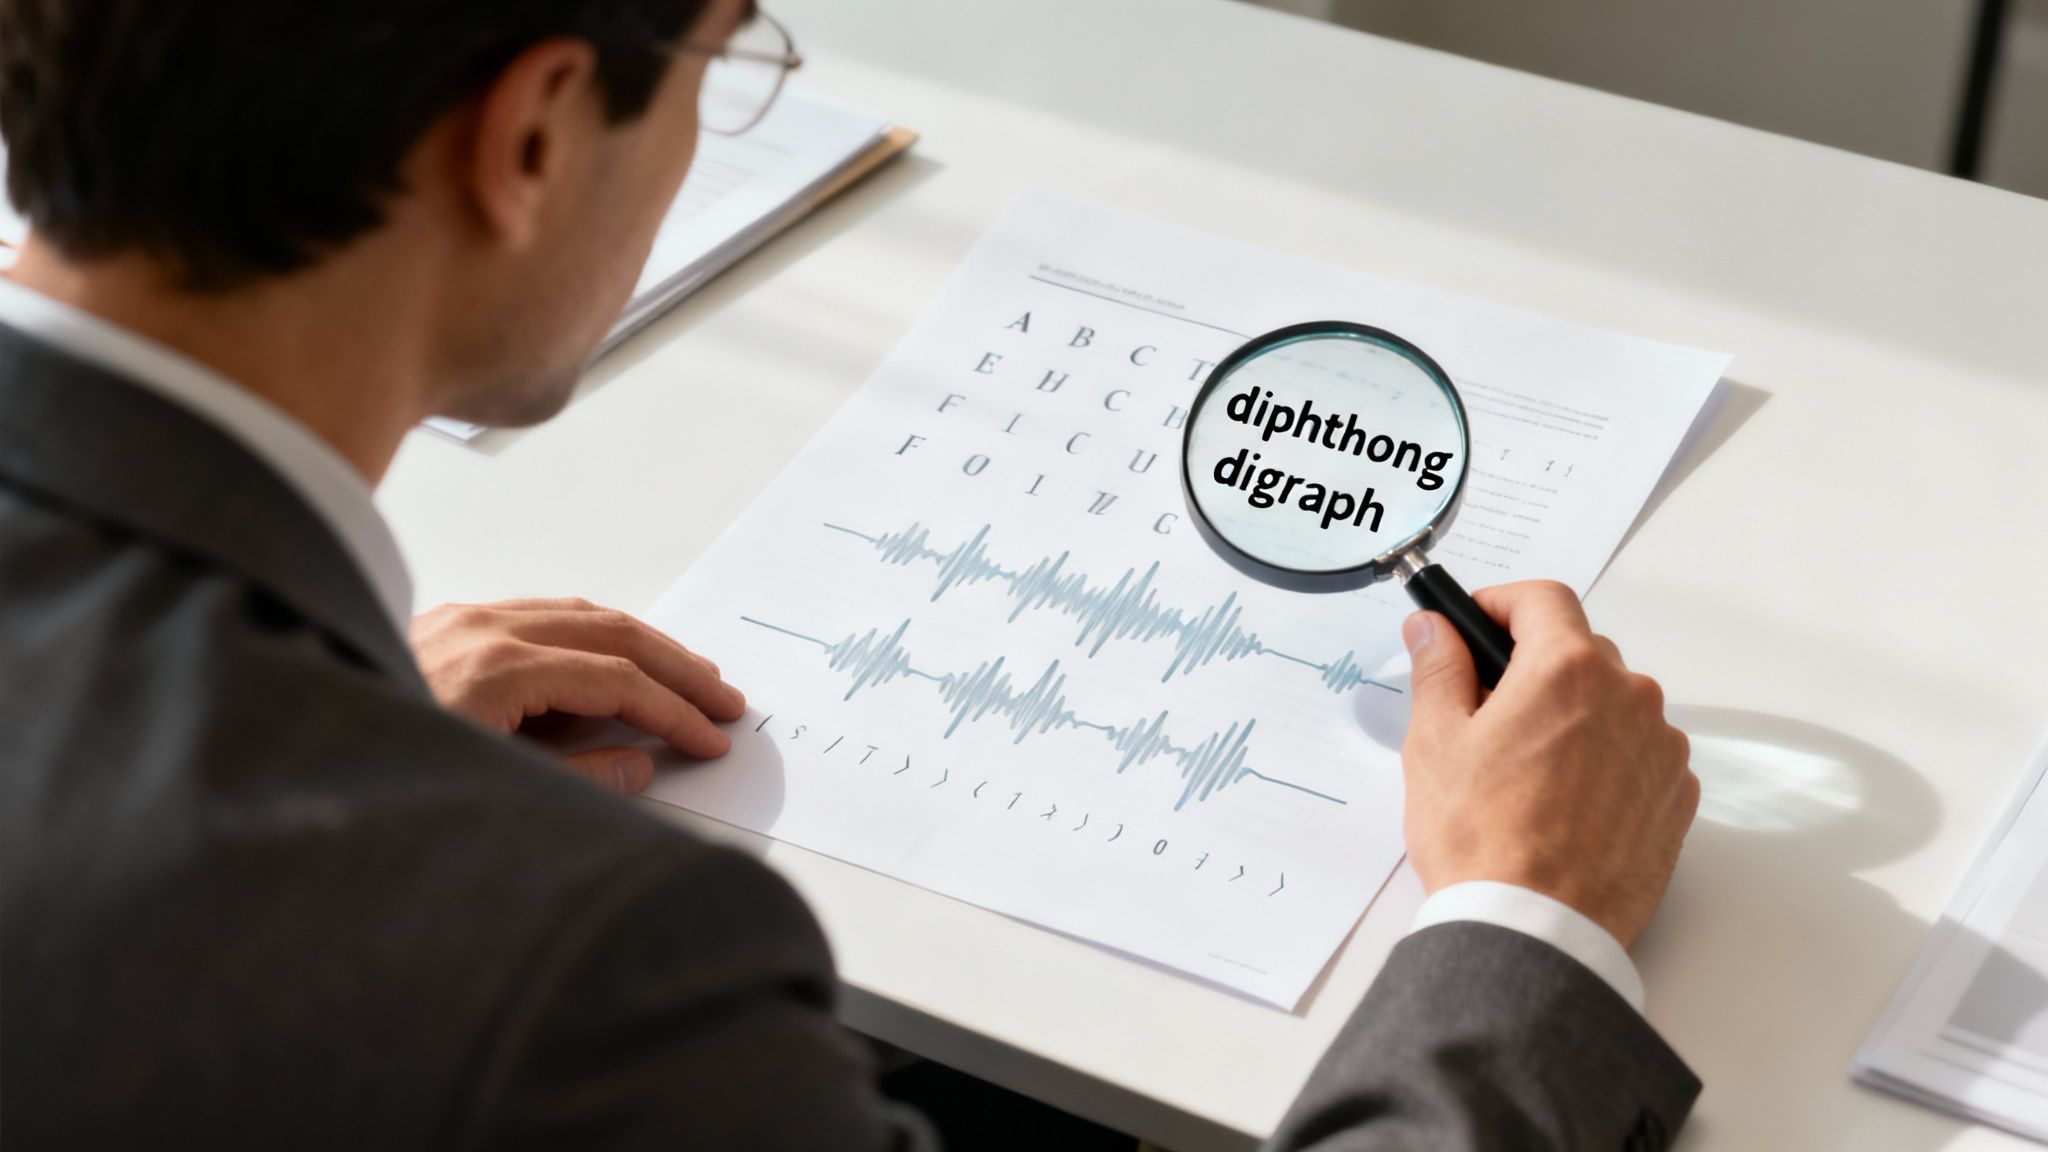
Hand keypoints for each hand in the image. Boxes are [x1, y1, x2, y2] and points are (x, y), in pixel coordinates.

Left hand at [410, 598, 745, 795]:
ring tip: (687, 674)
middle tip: (726, 697)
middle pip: (611, 632)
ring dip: (642, 642)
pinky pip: (540, 613)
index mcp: (494, 672)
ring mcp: (461, 619)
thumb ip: (578, 778)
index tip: (712, 739)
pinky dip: (592, 632)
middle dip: (677, 666)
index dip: (673, 711)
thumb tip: (642, 762)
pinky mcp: (445, 625)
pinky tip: (614, 657)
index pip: (615, 681)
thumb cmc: (379, 779)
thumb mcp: (491, 792)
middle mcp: (481, 630)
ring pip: (579, 612)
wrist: (287, 755)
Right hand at [1399, 581, 1696, 946]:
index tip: (1476, 626)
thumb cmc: (1484, 841)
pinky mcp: (1675, 796)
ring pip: (1611, 704)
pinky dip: (1604, 760)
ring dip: (1573, 715)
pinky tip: (1562, 801)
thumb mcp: (1435, 743)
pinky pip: (1637, 753)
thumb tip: (1435, 628)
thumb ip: (1439, 668)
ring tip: (1525, 770)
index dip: (1501, 604)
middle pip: (1579, 651)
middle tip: (1486, 711)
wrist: (1537, 930)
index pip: (1542, 598)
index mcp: (1567, 670)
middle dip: (1533, 667)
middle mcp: (1629, 697)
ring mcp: (1660, 748)